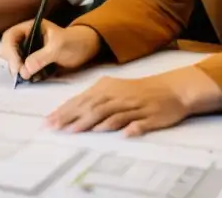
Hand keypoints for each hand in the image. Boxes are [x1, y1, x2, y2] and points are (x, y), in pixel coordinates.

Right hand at [1, 22, 99, 80]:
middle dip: (12, 62)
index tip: (17, 67)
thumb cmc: (74, 42)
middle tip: (20, 76)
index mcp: (30, 28)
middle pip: (9, 49)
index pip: (11, 36)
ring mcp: (29, 50)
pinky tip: (32, 78)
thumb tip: (24, 70)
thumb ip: (42, 57)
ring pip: (15, 60)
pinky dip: (25, 74)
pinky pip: (23, 68)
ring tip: (27, 78)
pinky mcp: (34, 61)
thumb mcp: (59, 47)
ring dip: (18, 70)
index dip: (10, 51)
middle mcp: (26, 38)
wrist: (86, 49)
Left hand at [45, 66, 221, 136]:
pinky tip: (116, 133)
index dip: (64, 110)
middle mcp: (118, 95)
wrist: (172, 89)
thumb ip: (96, 100)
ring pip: (110, 114)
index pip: (81, 99)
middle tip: (54, 127)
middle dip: (71, 117)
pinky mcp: (149, 116)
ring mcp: (134, 106)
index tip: (49, 120)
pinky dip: (125, 126)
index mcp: (108, 88)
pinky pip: (135, 122)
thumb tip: (73, 112)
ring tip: (75, 130)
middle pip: (91, 106)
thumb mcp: (115, 90)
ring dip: (91, 122)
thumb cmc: (140, 92)